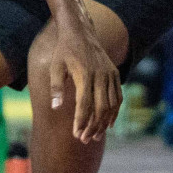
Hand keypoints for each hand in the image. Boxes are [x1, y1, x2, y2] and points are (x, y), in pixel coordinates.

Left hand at [47, 24, 120, 143]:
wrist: (80, 32)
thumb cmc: (64, 52)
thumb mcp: (55, 67)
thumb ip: (56, 87)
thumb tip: (55, 108)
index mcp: (84, 74)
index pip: (84, 104)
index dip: (81, 121)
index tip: (76, 134)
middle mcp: (100, 75)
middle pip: (100, 108)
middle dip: (93, 126)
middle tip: (85, 140)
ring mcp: (109, 74)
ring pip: (111, 105)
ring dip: (104, 123)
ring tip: (96, 136)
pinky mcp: (115, 74)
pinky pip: (118, 97)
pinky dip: (115, 112)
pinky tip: (109, 124)